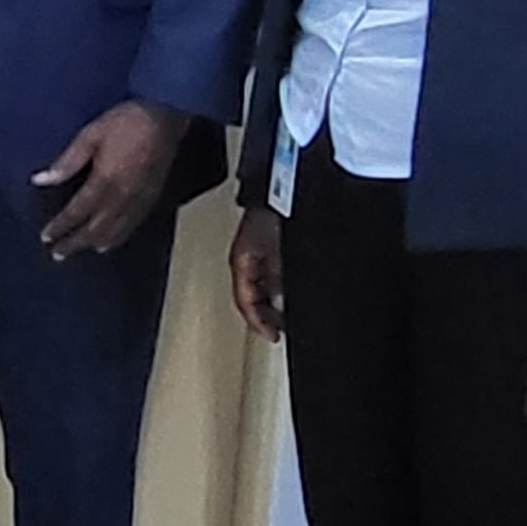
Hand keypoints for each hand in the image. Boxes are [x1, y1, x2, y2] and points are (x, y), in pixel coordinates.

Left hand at [32, 99, 187, 255]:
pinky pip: (133, 226)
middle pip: (95, 229)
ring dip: (96, 243)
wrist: (165, 117)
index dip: (60, 227)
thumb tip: (40, 180)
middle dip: (75, 243)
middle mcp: (122, 198)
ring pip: (115, 232)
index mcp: (104, 182)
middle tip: (58, 253)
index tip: (46, 237)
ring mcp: (140, 200)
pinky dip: (119, 237)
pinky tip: (110, 241)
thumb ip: (66, 162)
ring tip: (82, 251)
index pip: (77, 213)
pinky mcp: (152, 198)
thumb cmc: (125, 122)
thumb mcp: (90, 135)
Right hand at [230, 207, 285, 341]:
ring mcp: (253, 253)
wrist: (279, 189)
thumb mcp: (275, 255)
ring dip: (270, 303)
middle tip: (279, 329)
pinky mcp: (264, 246)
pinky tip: (286, 292)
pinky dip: (275, 287)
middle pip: (250, 298)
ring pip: (258, 287)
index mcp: (240, 264)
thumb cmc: (273, 215)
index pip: (245, 303)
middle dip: (264, 316)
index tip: (273, 336)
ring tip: (284, 315)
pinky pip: (267, 275)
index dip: (259, 323)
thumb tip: (280, 305)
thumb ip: (276, 282)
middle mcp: (244, 260)